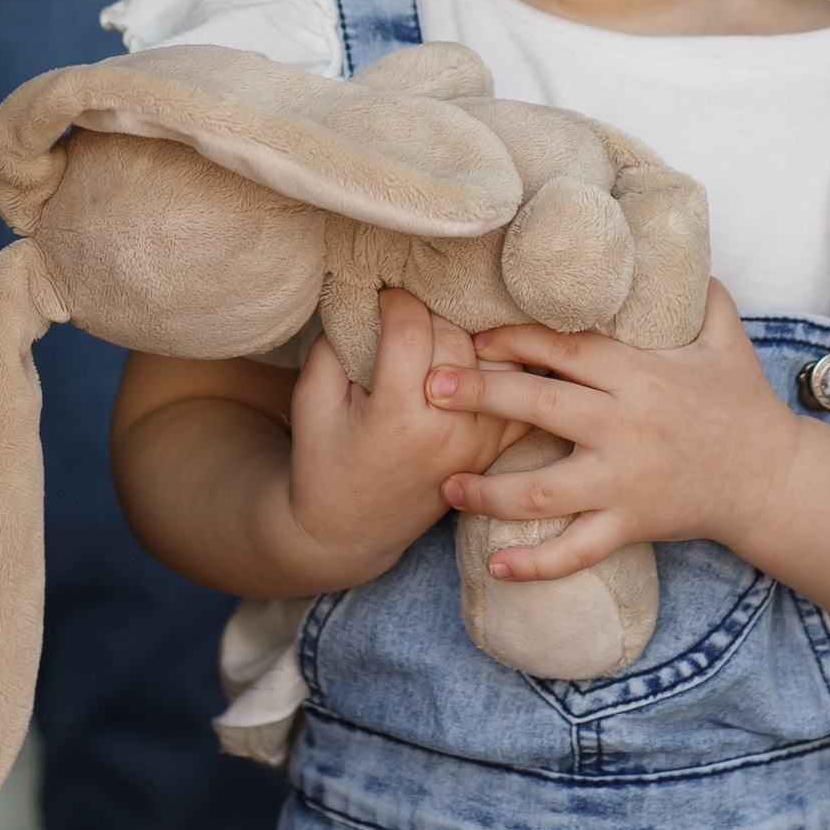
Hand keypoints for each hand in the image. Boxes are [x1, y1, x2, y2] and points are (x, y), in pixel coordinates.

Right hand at [284, 288, 538, 586]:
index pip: (411, 331)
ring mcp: (479, 443)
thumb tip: (365, 298)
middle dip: (431, 312)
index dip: (396, 301)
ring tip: (440, 329)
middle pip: (455, 337)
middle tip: (409, 313)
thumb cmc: (325, 462)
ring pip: (492, 358)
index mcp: (397, 419)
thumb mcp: (311, 402)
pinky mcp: (495, 449)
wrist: (351, 531)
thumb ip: (334, 346)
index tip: (382, 298)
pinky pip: (518, 391)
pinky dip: (505, 366)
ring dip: (469, 335)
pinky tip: (482, 351)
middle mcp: (448, 432)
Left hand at [428, 280, 807, 584]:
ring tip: (446, 484)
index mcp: (640, 375)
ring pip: (544, 489)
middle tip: (432, 387)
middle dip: (481, 395)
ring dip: (489, 489)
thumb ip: (696, 291)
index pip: (565, 349)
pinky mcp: (630, 524)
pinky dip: (537, 564)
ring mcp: (624, 481)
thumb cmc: (743, 403)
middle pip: (540, 406)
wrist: (771, 479)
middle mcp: (625, 427)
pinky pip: (578, 549)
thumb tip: (671, 245)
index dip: (515, 338)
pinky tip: (496, 567)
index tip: (473, 332)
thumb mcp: (726, 336)